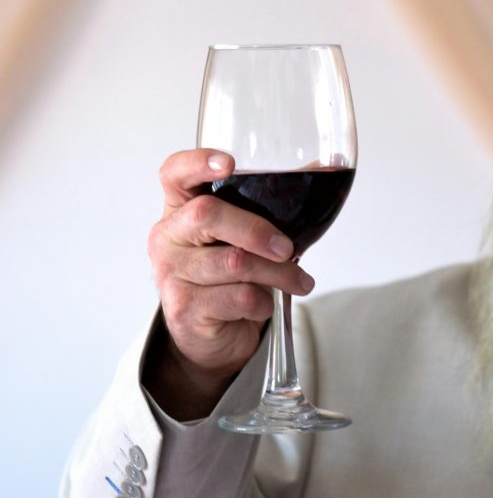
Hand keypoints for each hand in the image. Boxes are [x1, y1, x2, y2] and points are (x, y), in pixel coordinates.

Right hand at [143, 149, 314, 417]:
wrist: (209, 335)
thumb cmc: (228, 277)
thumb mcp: (241, 239)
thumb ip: (266, 210)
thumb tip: (319, 176)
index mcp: (180, 208)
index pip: (175, 173)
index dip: (198, 162)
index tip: (229, 163)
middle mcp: (168, 236)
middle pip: (207, 214)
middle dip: (258, 230)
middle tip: (287, 249)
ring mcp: (172, 273)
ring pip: (234, 262)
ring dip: (278, 274)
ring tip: (298, 281)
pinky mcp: (185, 308)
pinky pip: (239, 298)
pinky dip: (265, 302)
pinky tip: (265, 303)